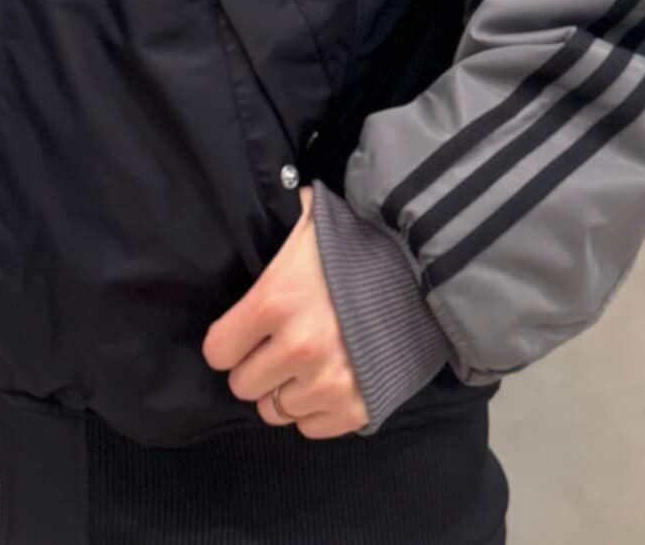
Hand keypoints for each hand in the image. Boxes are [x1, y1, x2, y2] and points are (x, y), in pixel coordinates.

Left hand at [201, 184, 369, 437]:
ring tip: (305, 360)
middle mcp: (299, 347)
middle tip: (277, 344)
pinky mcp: (358, 407)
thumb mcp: (306, 223)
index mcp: (276, 300)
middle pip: (243, 385)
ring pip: (274, 411)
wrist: (426, 271)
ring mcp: (330, 382)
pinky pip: (310, 428)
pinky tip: (327, 377)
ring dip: (284, 388)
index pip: (218, 351)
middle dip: (256, 364)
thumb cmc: (357, 243)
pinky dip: (314, 408)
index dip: (229, 340)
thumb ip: (270, 229)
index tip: (244, 331)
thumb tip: (246, 217)